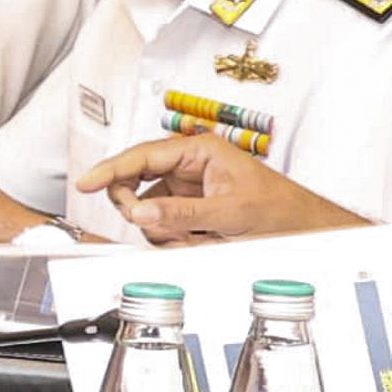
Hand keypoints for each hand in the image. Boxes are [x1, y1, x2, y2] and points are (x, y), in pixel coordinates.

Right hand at [85, 134, 369, 244]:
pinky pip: (162, 221)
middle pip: (136, 181)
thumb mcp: (230, 212)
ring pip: (147, 206)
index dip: (109, 170)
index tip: (84, 183)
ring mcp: (187, 186)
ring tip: (192, 238)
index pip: (141, 156)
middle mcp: (189, 165)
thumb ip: (181, 212)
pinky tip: (195, 240)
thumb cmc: (282, 210)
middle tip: (151, 224)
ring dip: (162, 228)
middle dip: (141, 208)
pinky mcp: (190, 207)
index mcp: (199, 150)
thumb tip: (139, 211)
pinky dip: (171, 236)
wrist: (307, 228)